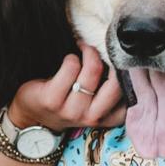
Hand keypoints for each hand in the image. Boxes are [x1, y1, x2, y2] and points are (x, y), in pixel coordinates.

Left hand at [10, 42, 125, 132]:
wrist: (31, 116)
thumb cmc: (67, 100)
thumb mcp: (92, 101)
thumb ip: (108, 87)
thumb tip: (124, 56)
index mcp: (106, 118)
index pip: (130, 101)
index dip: (133, 79)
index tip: (127, 62)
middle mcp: (92, 117)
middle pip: (115, 85)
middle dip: (111, 59)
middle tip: (103, 48)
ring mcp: (71, 111)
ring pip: (92, 71)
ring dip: (89, 53)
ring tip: (84, 47)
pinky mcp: (52, 99)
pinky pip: (71, 66)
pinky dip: (72, 57)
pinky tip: (69, 60)